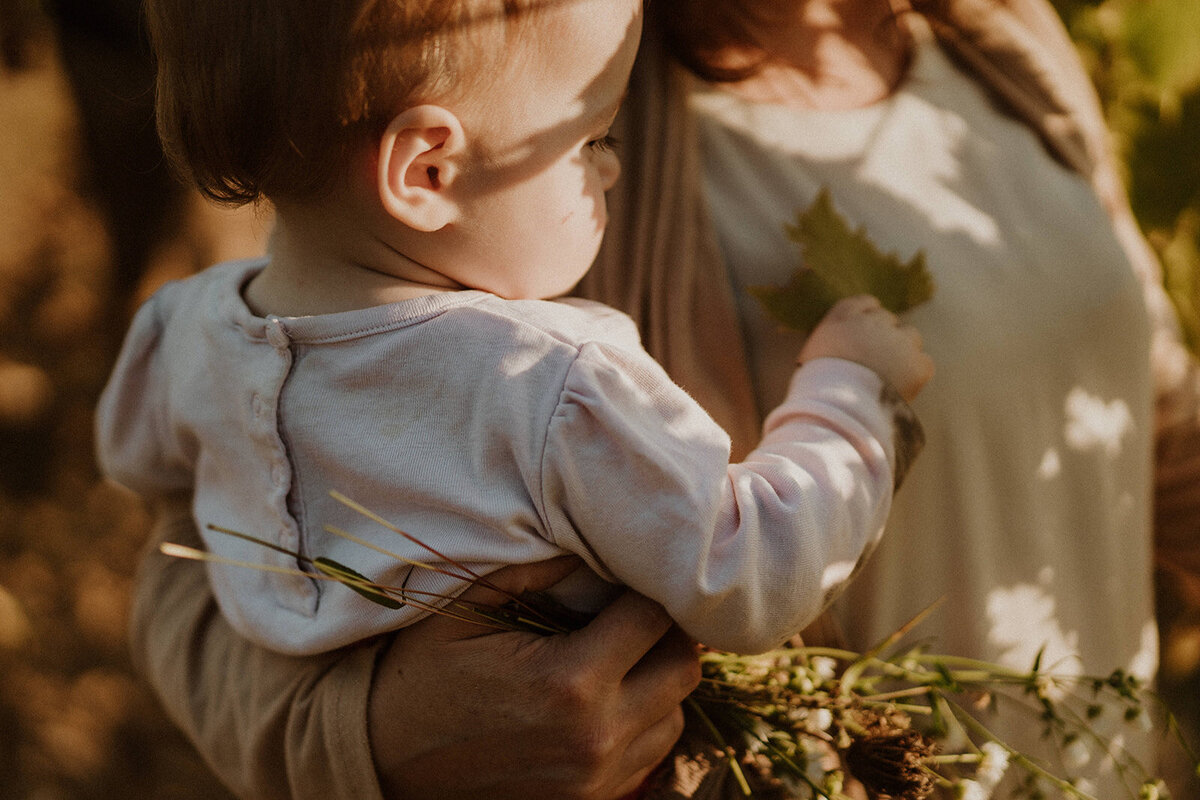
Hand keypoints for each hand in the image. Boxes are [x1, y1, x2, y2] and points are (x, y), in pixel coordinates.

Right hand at [368, 557, 701, 799]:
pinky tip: (605, 695)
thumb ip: (532, 568)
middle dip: (666, 629)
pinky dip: (642, 720)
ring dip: (659, 678)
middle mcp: (597, 737)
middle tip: (634, 606)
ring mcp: (597, 778)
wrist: (384, 758)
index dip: (647, 585)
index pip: (654, 618)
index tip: (628, 571)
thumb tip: (589, 541)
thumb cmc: (421, 674)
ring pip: (675, 714)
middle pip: (682, 667)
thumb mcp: (466, 607)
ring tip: (620, 651)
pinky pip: (649, 754)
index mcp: (570, 682)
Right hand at [799, 294, 933, 401]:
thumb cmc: (816, 386)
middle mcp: (875, 321)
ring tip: (887, 377)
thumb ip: (828, 339)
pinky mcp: (918, 364)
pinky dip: (915, 374)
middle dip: (884, 338)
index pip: (866, 303)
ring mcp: (900, 341)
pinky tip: (899, 389)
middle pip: (888, 320)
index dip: (867, 319)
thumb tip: (832, 341)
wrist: (838, 409)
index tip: (863, 336)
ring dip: (902, 352)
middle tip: (873, 363)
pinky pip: (923, 363)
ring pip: (910, 338)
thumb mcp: (809, 353)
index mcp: (844, 315)